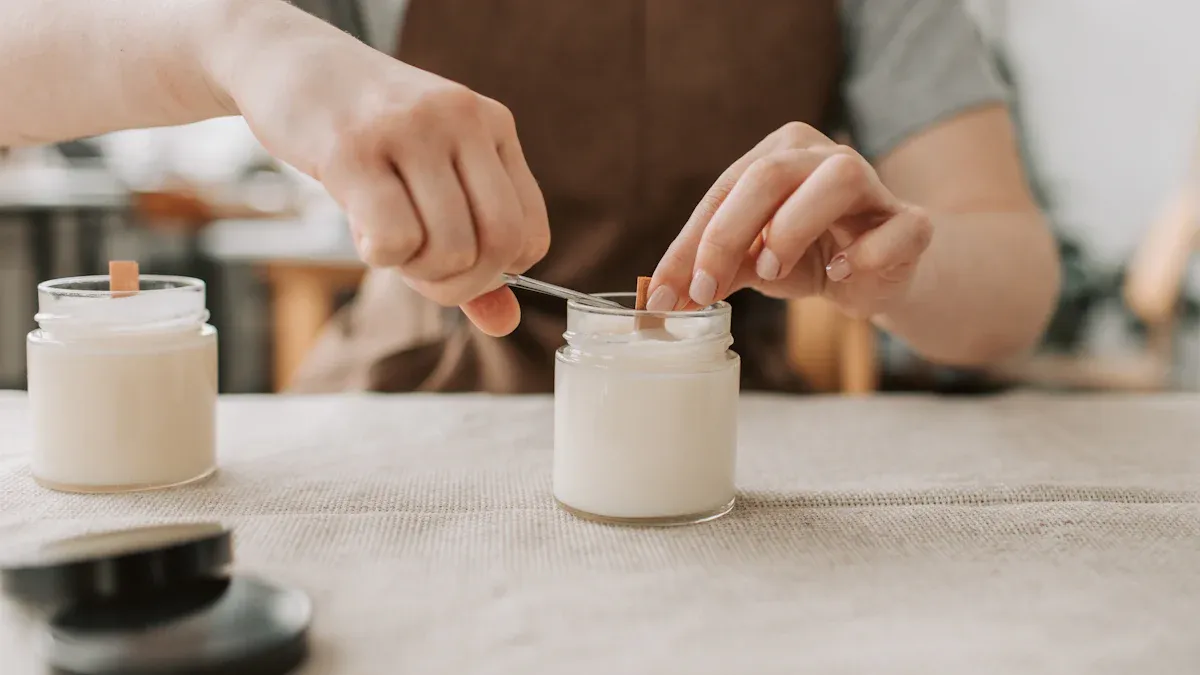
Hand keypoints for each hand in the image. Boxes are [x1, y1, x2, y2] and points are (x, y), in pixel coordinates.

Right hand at [224, 12, 548, 335]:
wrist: (290, 62)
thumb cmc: (368, 133)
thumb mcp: (434, 177)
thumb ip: (472, 251)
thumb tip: (506, 324)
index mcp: (494, 126)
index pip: (530, 234)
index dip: (495, 274)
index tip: (455, 266)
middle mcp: (462, 120)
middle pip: (497, 246)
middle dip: (458, 283)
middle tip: (417, 268)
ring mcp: (410, 130)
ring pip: (448, 248)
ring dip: (412, 268)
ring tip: (383, 234)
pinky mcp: (353, 148)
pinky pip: (392, 239)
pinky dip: (377, 256)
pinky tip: (359, 225)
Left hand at [648, 123, 931, 317]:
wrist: (874, 275)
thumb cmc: (805, 257)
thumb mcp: (753, 264)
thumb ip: (716, 271)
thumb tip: (667, 296)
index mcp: (779, 155)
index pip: (726, 192)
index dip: (691, 244)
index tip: (665, 295)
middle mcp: (823, 157)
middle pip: (770, 175)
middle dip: (728, 234)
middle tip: (705, 288)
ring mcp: (873, 185)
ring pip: (838, 179)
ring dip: (794, 227)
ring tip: (772, 272)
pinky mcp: (911, 223)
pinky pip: (897, 228)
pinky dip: (865, 253)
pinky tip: (840, 272)